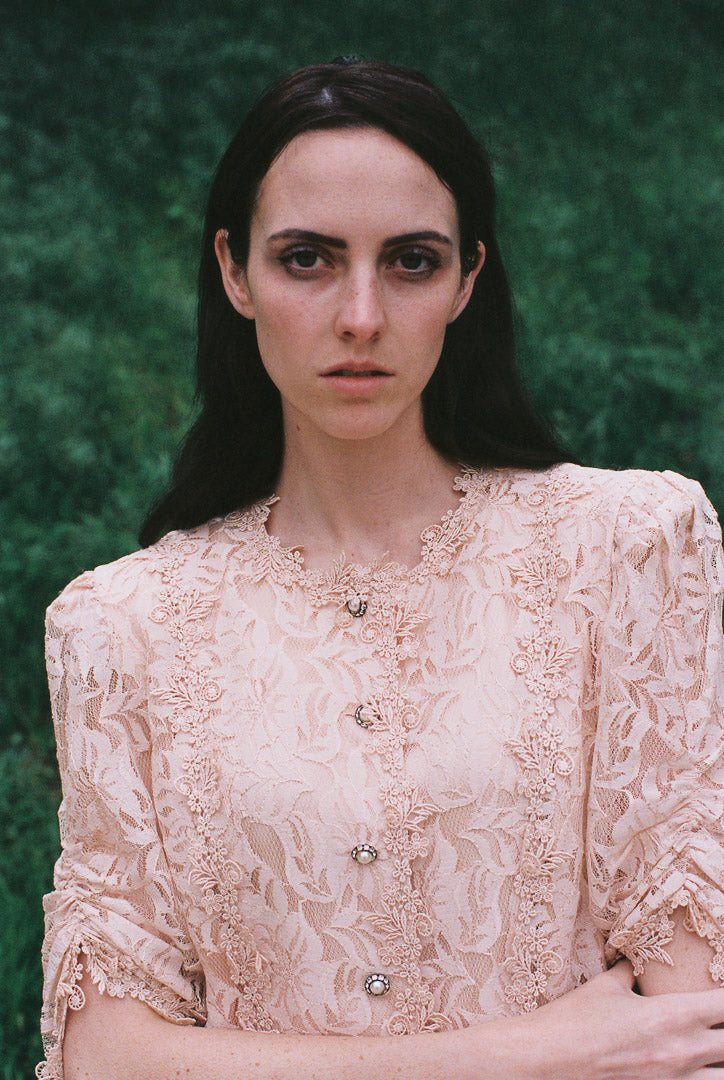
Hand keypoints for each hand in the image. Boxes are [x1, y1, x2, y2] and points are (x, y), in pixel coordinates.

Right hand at [518, 960, 723, 1078]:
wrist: (549, 1060)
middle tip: (715, 1022)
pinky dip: (698, 1077)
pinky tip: (687, 1069)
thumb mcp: (605, 988)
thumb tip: (634, 964)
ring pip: (722, 1077)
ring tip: (707, 1052)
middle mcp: (683, 1051)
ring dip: (718, 1062)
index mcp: (672, 1015)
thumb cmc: (575, 1020)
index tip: (721, 995)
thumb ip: (629, 974)